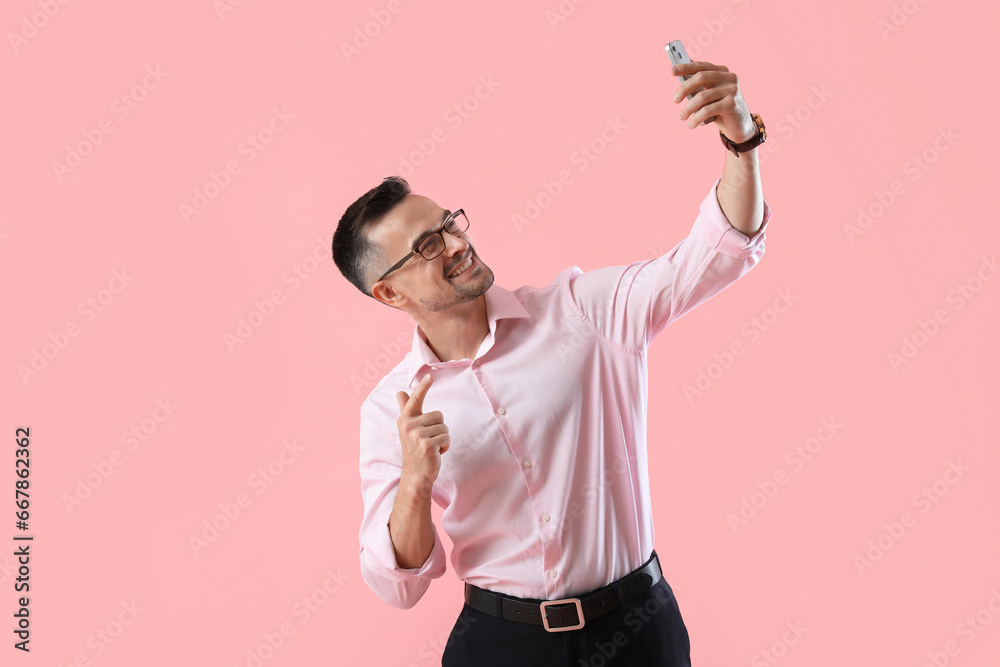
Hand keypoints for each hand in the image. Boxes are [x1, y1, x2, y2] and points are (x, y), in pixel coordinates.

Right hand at [395, 373, 449, 496]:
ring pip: (444, 427)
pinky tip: (436, 453)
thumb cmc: (415, 449)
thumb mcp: (408, 428)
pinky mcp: (427, 445)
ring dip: (442, 438)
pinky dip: (445, 447)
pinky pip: (447, 438)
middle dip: (439, 428)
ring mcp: (417, 436)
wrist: (415, 474)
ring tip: (431, 447)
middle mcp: (409, 425)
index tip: (429, 376)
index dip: (423, 387)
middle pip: (439, 415)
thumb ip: (406, 409)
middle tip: (428, 440)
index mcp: (405, 419)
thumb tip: (400, 392)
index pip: (415, 400)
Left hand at [671, 61, 755, 142]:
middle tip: (675, 100)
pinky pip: (707, 110)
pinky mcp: (732, 104)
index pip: (702, 66)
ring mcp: (732, 90)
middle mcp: (729, 77)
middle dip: (684, 88)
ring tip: (682, 117)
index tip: (672, 71)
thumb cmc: (719, 108)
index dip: (686, 67)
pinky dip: (696, 118)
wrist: (739, 125)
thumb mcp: (709, 94)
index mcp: (722, 71)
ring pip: (702, 96)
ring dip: (688, 108)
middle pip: (701, 77)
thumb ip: (699, 85)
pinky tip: (690, 125)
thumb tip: (680, 75)